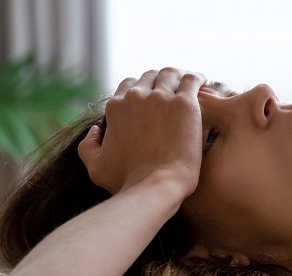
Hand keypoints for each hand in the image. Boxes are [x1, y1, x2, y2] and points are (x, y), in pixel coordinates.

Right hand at [78, 68, 207, 196]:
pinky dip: (197, 78)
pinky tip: (204, 83)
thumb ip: (88, 146)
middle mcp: (135, 97)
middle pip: (150, 76)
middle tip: (173, 90)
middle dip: (160, 80)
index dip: (141, 90)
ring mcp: (160, 98)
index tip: (152, 98)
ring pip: (170, 73)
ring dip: (178, 76)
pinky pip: (191, 79)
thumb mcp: (96, 167)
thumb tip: (95, 130)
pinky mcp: (184, 104)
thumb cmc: (128, 181)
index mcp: (116, 107)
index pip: (128, 86)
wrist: (156, 186)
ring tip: (189, 84)